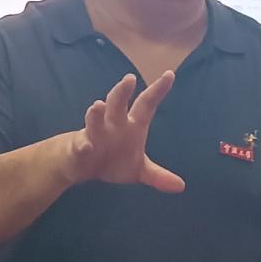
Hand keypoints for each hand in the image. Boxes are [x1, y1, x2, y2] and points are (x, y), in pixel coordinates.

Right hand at [69, 73, 184, 193]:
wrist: (82, 165)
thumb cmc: (112, 159)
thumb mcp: (138, 170)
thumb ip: (158, 176)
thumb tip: (181, 186)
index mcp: (131, 125)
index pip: (146, 104)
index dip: (157, 90)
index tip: (170, 74)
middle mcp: (113, 124)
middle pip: (117, 103)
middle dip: (122, 91)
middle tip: (129, 79)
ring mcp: (95, 134)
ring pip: (95, 119)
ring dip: (96, 113)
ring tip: (98, 104)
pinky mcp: (80, 148)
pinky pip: (81, 145)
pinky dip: (83, 145)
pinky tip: (86, 146)